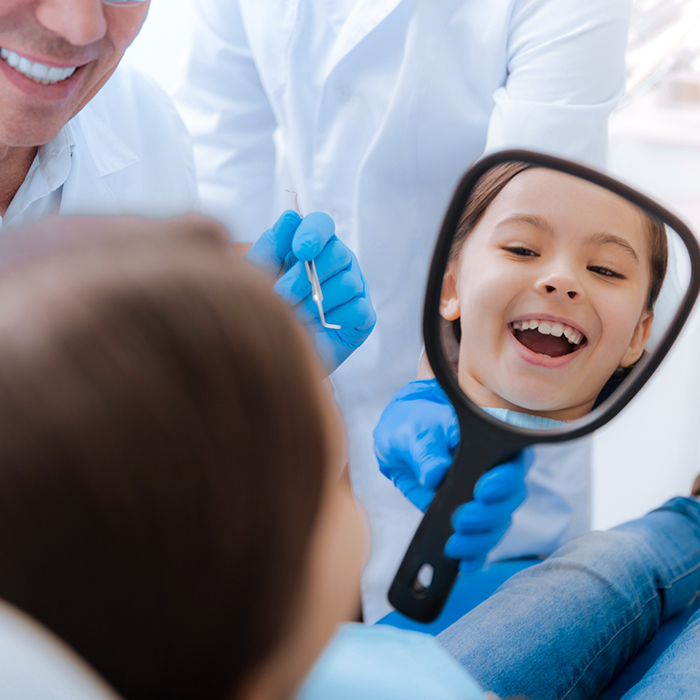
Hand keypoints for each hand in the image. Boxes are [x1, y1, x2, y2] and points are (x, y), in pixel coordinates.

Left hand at [245, 210, 375, 371]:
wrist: (279, 348)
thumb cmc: (271, 306)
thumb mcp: (260, 274)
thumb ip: (273, 245)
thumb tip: (291, 217)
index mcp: (314, 246)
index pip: (322, 224)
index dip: (314, 233)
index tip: (300, 249)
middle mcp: (339, 262)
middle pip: (338, 253)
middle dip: (308, 276)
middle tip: (283, 294)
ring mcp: (355, 288)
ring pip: (347, 283)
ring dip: (317, 302)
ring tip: (297, 315)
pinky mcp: (364, 316)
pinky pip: (358, 309)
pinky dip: (336, 318)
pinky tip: (320, 325)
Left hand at [374, 377, 529, 571]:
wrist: (402, 441)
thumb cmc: (414, 425)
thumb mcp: (414, 432)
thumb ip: (426, 451)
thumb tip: (435, 474)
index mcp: (490, 442)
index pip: (512, 463)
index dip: (504, 479)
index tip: (482, 489)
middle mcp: (495, 473)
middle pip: (510, 499)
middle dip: (487, 514)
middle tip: (461, 518)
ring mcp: (483, 499)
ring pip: (497, 524)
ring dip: (479, 539)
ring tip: (454, 543)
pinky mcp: (469, 519)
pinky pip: (480, 542)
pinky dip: (474, 556)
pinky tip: (464, 564)